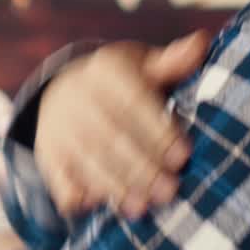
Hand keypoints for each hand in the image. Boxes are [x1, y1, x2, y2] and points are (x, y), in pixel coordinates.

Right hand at [34, 30, 208, 220]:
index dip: (157, 129)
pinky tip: (98, 207)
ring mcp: (58, 126)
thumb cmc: (121, 84)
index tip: (183, 155)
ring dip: (115, 185)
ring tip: (143, 207)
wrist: (64, 93)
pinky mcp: (47, 154)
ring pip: (86, 159)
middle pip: (109, 135)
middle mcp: (75, 95)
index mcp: (105, 70)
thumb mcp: (144, 67)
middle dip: (140, 166)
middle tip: (170, 190)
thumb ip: (172, 62)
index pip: (132, 101)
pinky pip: (59, 177)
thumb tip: (201, 42)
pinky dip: (77, 194)